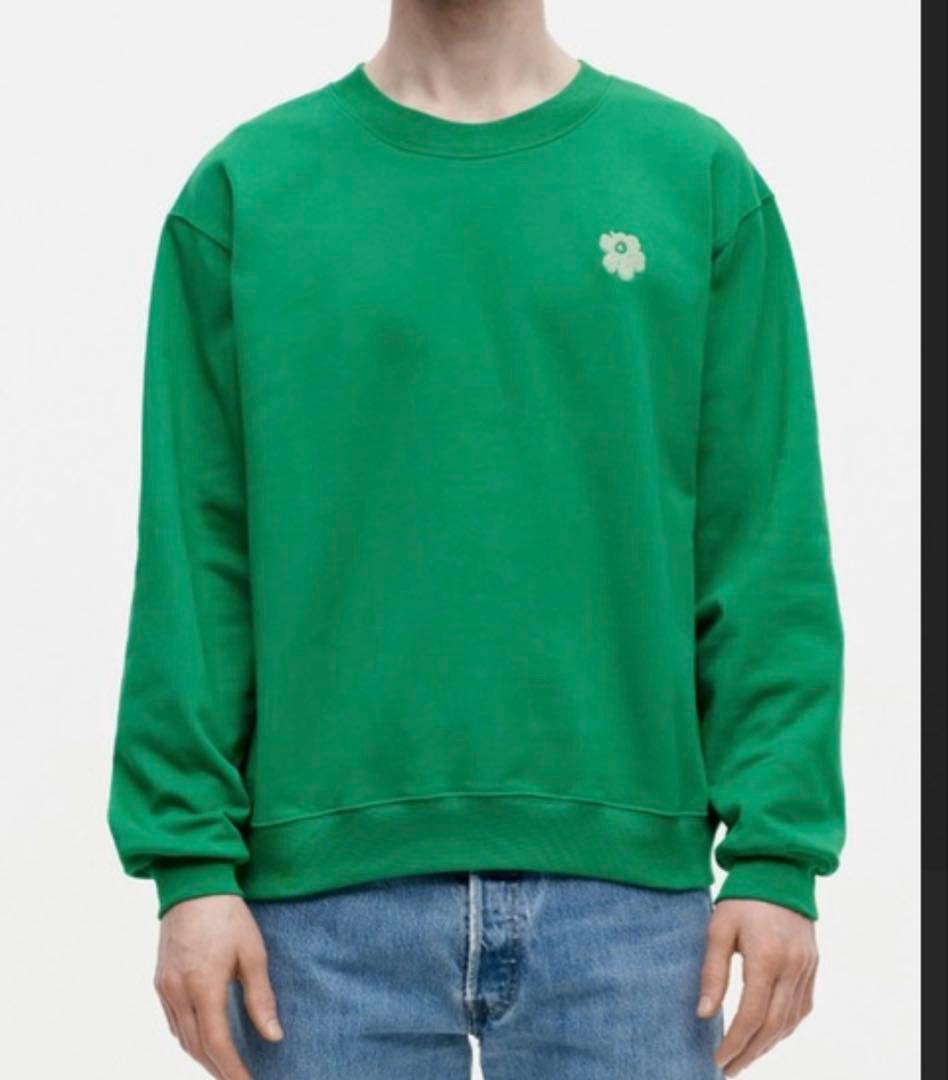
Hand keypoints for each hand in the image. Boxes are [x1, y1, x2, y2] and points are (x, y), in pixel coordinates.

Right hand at [154, 894, 282, 1078]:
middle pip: (196, 1047)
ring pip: (182, 1038)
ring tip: (225, 1068)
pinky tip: (203, 1040)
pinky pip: (173, 1022)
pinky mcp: (160, 980)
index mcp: (203, 986)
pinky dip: (189, 1038)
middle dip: (218, 1069)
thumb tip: (273, 1036)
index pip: (217, 1043)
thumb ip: (261, 998)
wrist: (193, 884)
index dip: (232, 1070)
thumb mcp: (253, 953)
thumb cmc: (228, 915)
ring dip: (202, 1057)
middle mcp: (178, 992)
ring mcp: (165, 987)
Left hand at [696, 898, 817, 1075]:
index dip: (735, 1042)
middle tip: (728, 1069)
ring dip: (767, 1045)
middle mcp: (792, 968)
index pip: (751, 1015)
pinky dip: (784, 1027)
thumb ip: (713, 972)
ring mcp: (807, 968)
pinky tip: (768, 1035)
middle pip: (772, 1026)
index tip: (717, 1059)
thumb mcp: (718, 928)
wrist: (778, 871)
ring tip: (744, 1058)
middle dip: (750, 1053)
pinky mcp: (813, 966)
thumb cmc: (742, 898)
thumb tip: (704, 1014)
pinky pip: (801, 1008)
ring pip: (790, 1021)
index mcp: (767, 958)